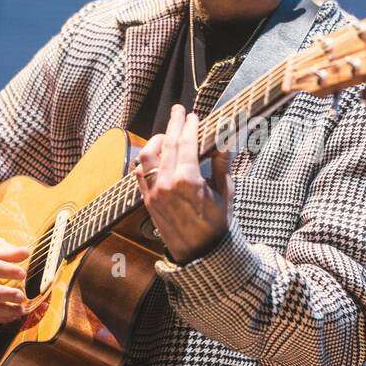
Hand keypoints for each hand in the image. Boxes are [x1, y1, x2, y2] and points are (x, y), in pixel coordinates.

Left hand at [133, 104, 230, 264]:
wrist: (202, 255)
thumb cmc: (218, 225)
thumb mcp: (225, 192)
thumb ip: (221, 163)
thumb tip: (226, 138)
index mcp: (188, 180)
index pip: (186, 142)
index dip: (190, 125)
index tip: (194, 115)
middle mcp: (166, 184)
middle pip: (168, 143)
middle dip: (174, 124)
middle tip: (179, 110)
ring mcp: (154, 192)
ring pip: (147, 155)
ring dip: (157, 140)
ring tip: (167, 133)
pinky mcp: (147, 201)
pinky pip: (140, 173)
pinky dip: (146, 159)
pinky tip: (156, 154)